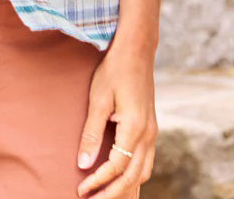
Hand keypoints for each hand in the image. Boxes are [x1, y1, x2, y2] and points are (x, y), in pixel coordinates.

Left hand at [76, 40, 157, 197]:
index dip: (98, 182)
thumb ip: (92, 133)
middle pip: (133, 177)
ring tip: (106, 197)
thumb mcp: (98, 99)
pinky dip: (135, 177)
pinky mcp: (151, 129)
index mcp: (135, 127)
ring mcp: (152, 132)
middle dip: (112, 194)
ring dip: (126, 188)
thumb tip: (83, 163)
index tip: (81, 189)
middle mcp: (148, 134)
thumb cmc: (114, 70)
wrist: (136, 51)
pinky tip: (124, 181)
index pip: (117, 167)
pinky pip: (146, 162)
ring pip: (143, 173)